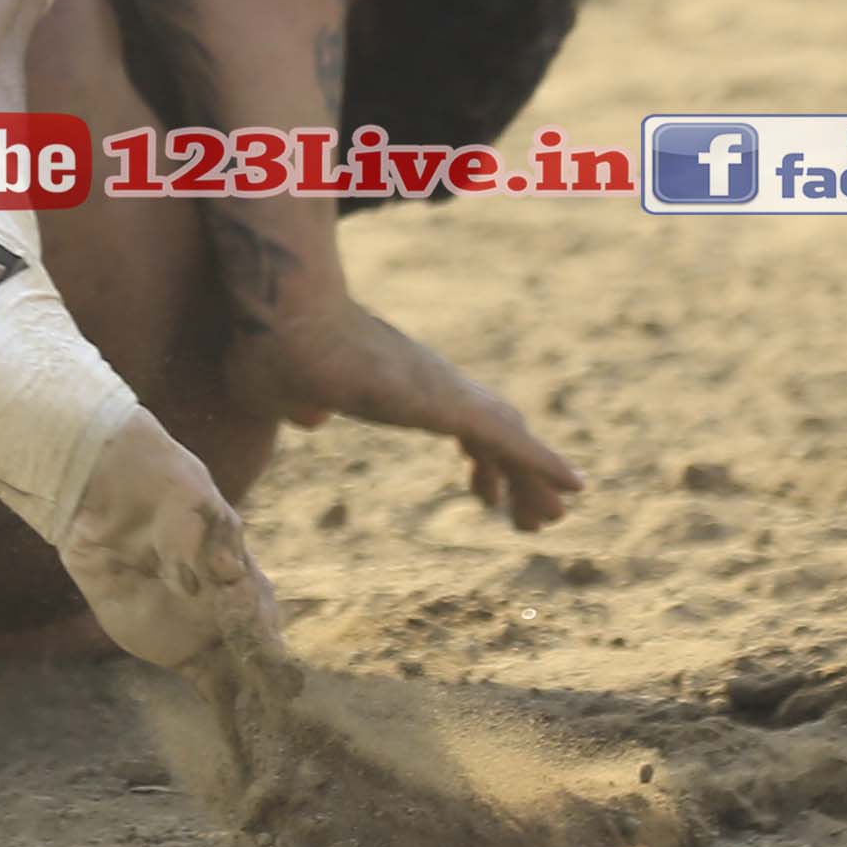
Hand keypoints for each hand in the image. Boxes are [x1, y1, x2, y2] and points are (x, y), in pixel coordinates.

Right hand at [229, 297, 578, 529]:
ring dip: (533, 482)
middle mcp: (433, 381)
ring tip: (551, 523)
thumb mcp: (283, 392)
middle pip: (495, 429)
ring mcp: (444, 390)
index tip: (486, 493)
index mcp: (400, 382)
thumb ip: (299, 404)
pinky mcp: (447, 404)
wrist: (277, 323)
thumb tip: (305, 416)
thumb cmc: (272, 352)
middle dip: (516, 475)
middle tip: (534, 518)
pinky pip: (510, 441)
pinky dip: (544, 463)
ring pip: (509, 440)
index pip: (458, 419)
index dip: (481, 458)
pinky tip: (573, 488)